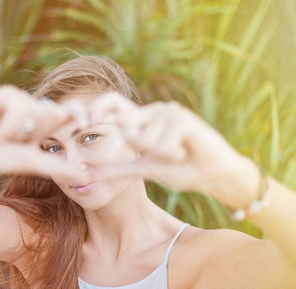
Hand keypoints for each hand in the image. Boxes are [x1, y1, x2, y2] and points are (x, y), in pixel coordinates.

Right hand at [0, 85, 90, 182]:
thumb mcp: (31, 163)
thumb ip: (58, 168)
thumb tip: (86, 178)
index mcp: (43, 128)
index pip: (68, 115)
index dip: (81, 115)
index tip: (90, 122)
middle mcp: (34, 112)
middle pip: (56, 110)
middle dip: (58, 119)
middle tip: (43, 134)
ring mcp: (20, 101)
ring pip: (37, 109)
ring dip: (21, 131)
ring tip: (3, 139)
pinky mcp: (5, 94)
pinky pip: (19, 105)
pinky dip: (9, 124)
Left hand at [89, 92, 259, 207]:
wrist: (215, 175)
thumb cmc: (182, 170)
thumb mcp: (145, 169)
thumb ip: (117, 170)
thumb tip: (87, 175)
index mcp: (144, 121)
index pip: (113, 106)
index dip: (95, 110)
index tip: (81, 122)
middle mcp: (153, 111)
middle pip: (124, 121)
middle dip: (138, 143)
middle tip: (169, 154)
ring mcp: (167, 111)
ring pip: (143, 139)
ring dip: (162, 156)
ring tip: (180, 154)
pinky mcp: (181, 117)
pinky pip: (161, 144)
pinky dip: (173, 155)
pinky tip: (188, 151)